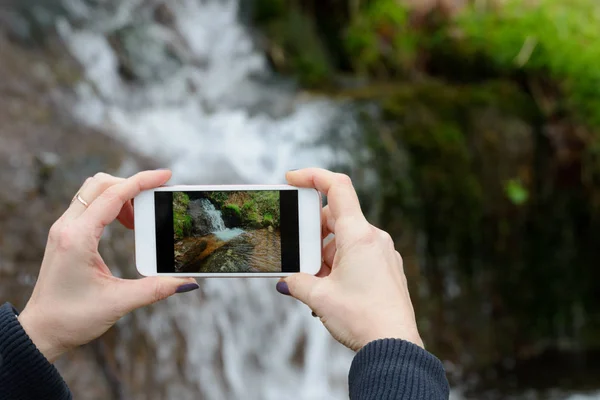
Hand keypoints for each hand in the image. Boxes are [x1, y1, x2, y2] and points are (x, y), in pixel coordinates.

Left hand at [17, 170, 198, 362]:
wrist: (41, 331)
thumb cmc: (72, 318)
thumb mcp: (118, 303)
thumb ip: (155, 290)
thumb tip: (187, 282)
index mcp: (77, 238)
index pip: (112, 196)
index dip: (141, 181)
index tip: (166, 176)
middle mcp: (66, 227)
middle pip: (100, 184)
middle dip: (131, 185)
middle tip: (154, 203)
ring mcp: (63, 229)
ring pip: (93, 191)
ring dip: (120, 196)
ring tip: (139, 221)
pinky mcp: (65, 234)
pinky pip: (89, 205)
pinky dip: (111, 206)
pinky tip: (126, 226)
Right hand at [276, 168, 422, 351]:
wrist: (395, 346)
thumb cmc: (362, 319)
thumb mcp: (319, 298)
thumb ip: (297, 282)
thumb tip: (287, 280)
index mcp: (359, 236)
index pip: (337, 187)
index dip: (313, 176)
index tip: (292, 179)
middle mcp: (374, 239)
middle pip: (336, 218)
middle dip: (312, 233)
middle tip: (297, 255)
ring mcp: (383, 254)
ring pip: (345, 240)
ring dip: (324, 253)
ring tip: (315, 282)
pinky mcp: (387, 268)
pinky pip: (358, 254)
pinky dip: (339, 263)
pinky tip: (330, 288)